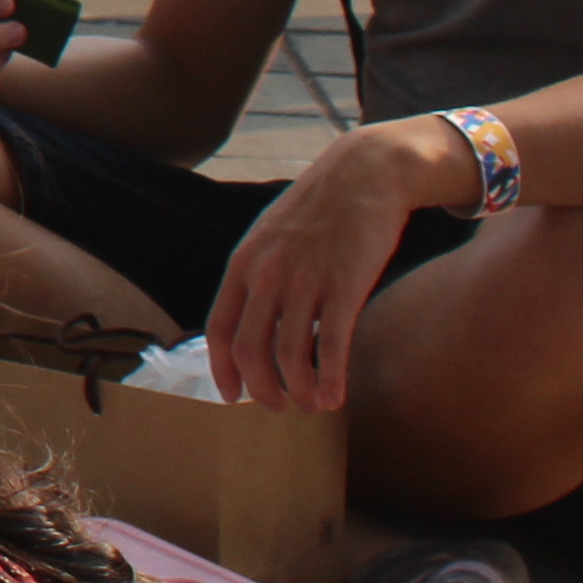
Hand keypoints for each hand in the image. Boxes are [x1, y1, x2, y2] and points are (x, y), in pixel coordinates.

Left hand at [204, 119, 457, 411]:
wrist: (364, 174)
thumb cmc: (319, 211)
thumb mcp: (271, 237)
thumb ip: (259, 276)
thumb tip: (254, 322)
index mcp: (244, 263)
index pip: (218, 328)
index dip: (222, 369)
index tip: (232, 397)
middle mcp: (267, 274)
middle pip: (250, 349)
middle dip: (262, 389)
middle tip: (279, 407)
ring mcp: (304, 279)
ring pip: (289, 354)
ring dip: (299, 390)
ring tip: (311, 405)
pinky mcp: (344, 285)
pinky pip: (331, 344)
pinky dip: (330, 378)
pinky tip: (336, 397)